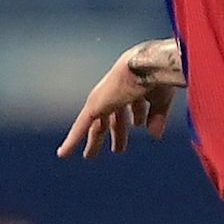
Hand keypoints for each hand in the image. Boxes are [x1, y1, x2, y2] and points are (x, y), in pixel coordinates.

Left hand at [57, 49, 176, 159]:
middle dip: (116, 133)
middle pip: (113, 117)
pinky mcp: (94, 107)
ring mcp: (104, 100)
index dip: (138, 116)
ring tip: (89, 156)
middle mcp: (116, 93)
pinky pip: (80, 128)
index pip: (132, 105)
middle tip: (117, 149)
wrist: (145, 67)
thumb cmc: (157, 77)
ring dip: (94, 142)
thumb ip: (157, 117)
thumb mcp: (160, 101)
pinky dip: (72, 141)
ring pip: (97, 126)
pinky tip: (63, 154)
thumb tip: (154, 135)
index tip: (140, 125)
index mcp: (133, 87)